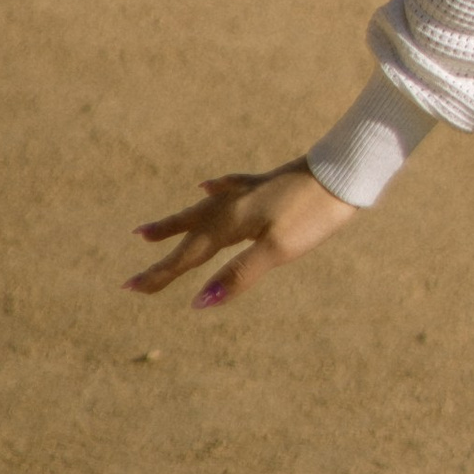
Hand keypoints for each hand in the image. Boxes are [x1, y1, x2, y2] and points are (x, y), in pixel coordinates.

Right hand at [127, 162, 359, 310]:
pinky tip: (210, 185)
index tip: (129, 288)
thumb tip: (197, 304)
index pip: (188, 256)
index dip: (160, 275)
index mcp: (232, 223)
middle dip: (162, 252)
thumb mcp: (278, 249)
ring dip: (178, 223)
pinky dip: (215, 191)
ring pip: (203, 210)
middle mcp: (233, 205)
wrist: (344, 170)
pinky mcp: (267, 185)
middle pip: (189, 232)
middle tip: (133, 270)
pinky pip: (230, 189)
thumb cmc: (313, 212)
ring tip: (151, 230)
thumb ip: (238, 275)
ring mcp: (250, 192)